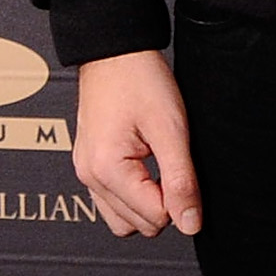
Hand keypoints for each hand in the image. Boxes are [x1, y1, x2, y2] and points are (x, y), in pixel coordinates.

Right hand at [72, 49, 201, 237]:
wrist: (115, 50)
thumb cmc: (139, 79)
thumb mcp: (171, 129)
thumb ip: (181, 180)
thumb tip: (190, 223)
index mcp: (107, 169)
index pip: (155, 218)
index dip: (179, 197)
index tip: (183, 166)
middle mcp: (90, 175)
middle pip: (139, 225)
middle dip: (163, 202)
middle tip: (173, 161)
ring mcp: (86, 170)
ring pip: (123, 220)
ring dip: (147, 203)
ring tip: (159, 166)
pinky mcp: (89, 164)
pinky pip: (111, 201)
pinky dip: (132, 194)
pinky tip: (145, 167)